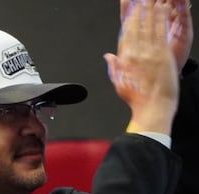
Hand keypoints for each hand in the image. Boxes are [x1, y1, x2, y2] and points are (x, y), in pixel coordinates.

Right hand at [106, 0, 178, 132]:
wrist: (152, 107)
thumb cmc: (138, 100)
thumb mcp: (119, 84)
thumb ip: (114, 67)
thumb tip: (108, 56)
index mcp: (124, 60)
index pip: (124, 34)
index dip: (126, 18)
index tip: (128, 8)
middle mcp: (135, 54)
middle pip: (135, 27)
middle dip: (137, 10)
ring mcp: (149, 53)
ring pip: (148, 26)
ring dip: (150, 10)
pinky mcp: (162, 54)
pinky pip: (161, 33)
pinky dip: (161, 19)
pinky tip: (162, 9)